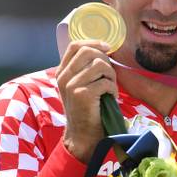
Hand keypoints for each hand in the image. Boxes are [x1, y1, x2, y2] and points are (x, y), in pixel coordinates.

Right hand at [56, 40, 117, 162]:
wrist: (83, 134)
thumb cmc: (88, 109)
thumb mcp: (80, 85)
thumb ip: (85, 68)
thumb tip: (103, 48)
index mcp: (62, 72)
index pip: (75, 45)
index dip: (93, 42)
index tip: (107, 47)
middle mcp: (63, 77)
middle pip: (89, 52)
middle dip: (106, 61)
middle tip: (110, 76)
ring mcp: (71, 85)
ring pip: (100, 65)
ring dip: (112, 76)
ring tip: (110, 88)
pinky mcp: (82, 94)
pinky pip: (105, 81)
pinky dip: (113, 89)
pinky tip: (111, 98)